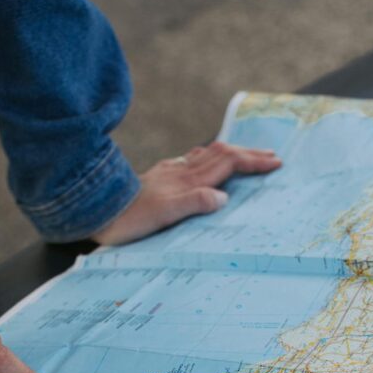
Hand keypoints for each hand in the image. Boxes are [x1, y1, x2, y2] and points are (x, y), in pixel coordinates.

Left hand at [92, 141, 281, 245]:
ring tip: (245, 155)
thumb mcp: (164, 215)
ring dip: (230, 152)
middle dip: (248, 153)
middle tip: (271, 155)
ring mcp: (168, 172)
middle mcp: (180, 171)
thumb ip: (194, 202)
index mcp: (187, 180)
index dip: (253, 162)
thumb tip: (223, 197)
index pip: (228, 163)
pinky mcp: (158, 177)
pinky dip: (205, 158)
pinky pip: (189, 162)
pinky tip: (201, 161)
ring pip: (206, 155)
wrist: (97, 211)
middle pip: (221, 153)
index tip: (275, 163)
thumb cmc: (130, 220)